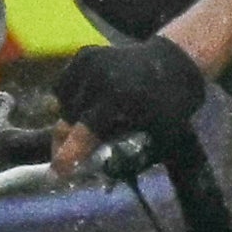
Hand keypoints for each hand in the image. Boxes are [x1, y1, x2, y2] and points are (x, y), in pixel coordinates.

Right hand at [51, 36, 205, 175]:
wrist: (173, 63)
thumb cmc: (169, 107)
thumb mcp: (159, 135)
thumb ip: (129, 155)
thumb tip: (97, 176)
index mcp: (120, 97)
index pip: (86, 130)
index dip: (70, 153)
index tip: (58, 172)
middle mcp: (99, 77)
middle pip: (69, 120)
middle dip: (66, 142)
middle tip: (67, 161)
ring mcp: (89, 61)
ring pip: (62, 104)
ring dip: (69, 120)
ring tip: (87, 126)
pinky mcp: (83, 54)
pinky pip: (64, 86)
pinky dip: (71, 99)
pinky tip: (88, 103)